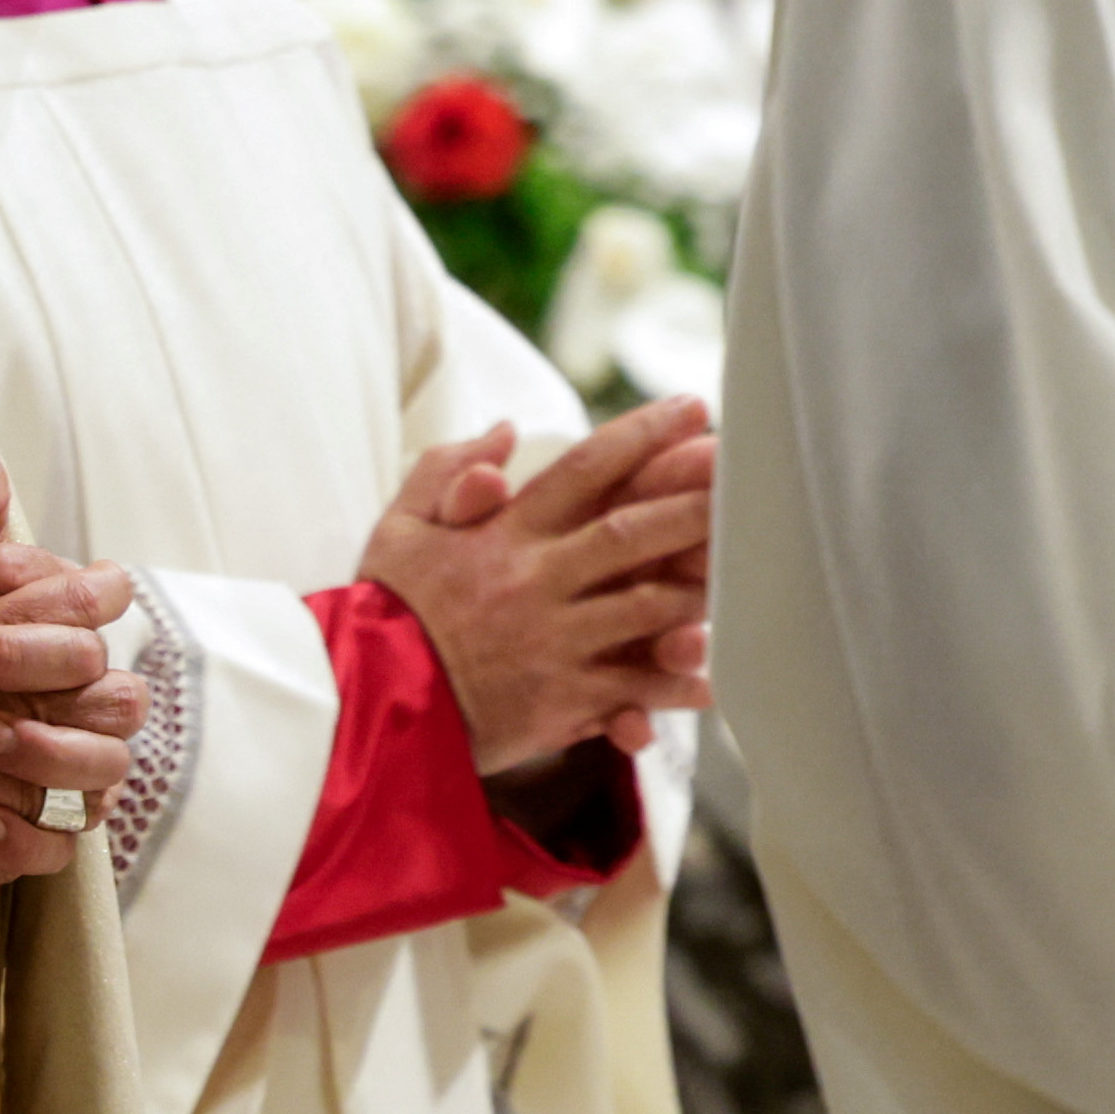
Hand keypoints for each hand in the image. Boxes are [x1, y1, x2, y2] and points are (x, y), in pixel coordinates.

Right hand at [0, 473, 139, 885]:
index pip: (70, 605)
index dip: (97, 591)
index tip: (103, 586)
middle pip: (103, 694)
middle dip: (102, 678)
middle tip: (83, 671)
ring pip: (87, 778)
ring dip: (82, 759)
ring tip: (52, 747)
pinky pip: (40, 850)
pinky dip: (43, 837)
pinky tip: (14, 815)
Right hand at [366, 398, 714, 764]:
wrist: (365, 703)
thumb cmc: (383, 614)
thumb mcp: (397, 529)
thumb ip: (447, 473)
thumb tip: (504, 431)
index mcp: (501, 536)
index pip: (583, 470)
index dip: (641, 435)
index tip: (690, 410)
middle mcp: (535, 583)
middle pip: (629, 533)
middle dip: (694, 503)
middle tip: (746, 477)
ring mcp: (553, 643)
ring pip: (644, 608)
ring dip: (699, 587)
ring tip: (749, 567)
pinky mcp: (560, 700)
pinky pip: (632, 689)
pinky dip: (676, 684)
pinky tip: (715, 675)